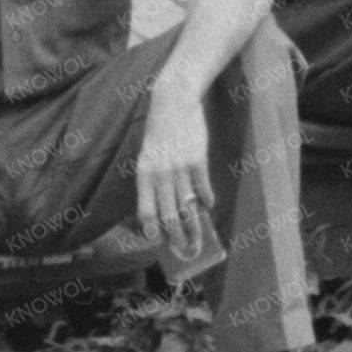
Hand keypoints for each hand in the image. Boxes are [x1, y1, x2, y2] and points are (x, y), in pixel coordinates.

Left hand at [134, 77, 220, 268]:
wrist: (174, 101)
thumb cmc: (160, 131)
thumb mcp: (148, 155)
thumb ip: (153, 180)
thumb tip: (162, 207)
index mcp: (144, 174)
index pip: (145, 212)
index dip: (152, 231)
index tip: (159, 243)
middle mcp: (160, 175)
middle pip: (168, 216)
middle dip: (177, 238)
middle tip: (185, 250)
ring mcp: (180, 169)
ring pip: (187, 207)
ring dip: (194, 227)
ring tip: (198, 237)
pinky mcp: (198, 162)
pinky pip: (203, 189)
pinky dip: (206, 200)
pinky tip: (208, 205)